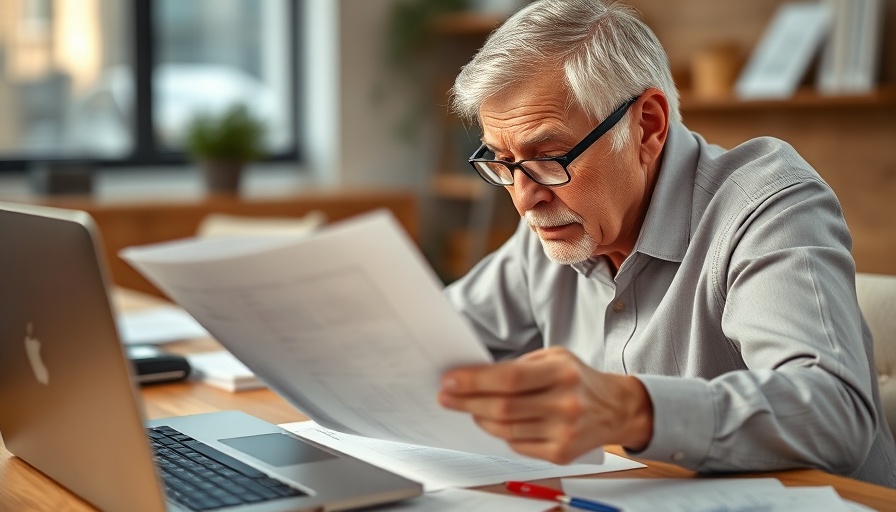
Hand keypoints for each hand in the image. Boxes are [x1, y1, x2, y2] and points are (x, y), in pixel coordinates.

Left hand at [438, 347, 652, 463]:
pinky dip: (502, 434)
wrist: (616, 408)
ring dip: (480, 418)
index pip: (509, 379)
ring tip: (469, 408)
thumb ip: (519, 366)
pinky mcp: (562, 453)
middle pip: (503, 407)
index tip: (450, 380)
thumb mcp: (555, 357)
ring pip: (506, 430)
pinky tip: (496, 423)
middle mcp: (566, 403)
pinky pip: (518, 445)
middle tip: (446, 396)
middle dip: (467, 401)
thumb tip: (475, 376)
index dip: (474, 381)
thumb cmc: (578, 379)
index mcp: (563, 373)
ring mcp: (565, 432)